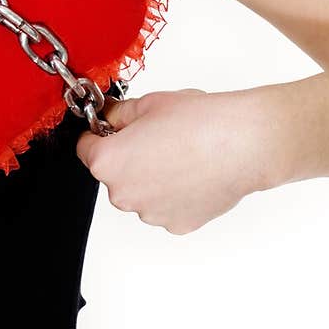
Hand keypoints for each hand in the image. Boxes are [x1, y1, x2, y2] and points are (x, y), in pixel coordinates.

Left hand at [75, 88, 258, 234]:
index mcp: (108, 162)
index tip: (112, 129)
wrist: (243, 143)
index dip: (99, 134)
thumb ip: (118, 114)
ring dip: (150, 177)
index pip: (85, 149)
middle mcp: (123, 195)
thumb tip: (109, 117)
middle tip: (155, 138)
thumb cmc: (199, 122)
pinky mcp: (176, 225)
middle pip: (113, 173)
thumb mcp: (147, 104)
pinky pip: (164, 206)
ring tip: (179, 154)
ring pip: (140, 192)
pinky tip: (192, 173)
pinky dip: (173, 193)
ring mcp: (150, 214)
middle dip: (127, 156)